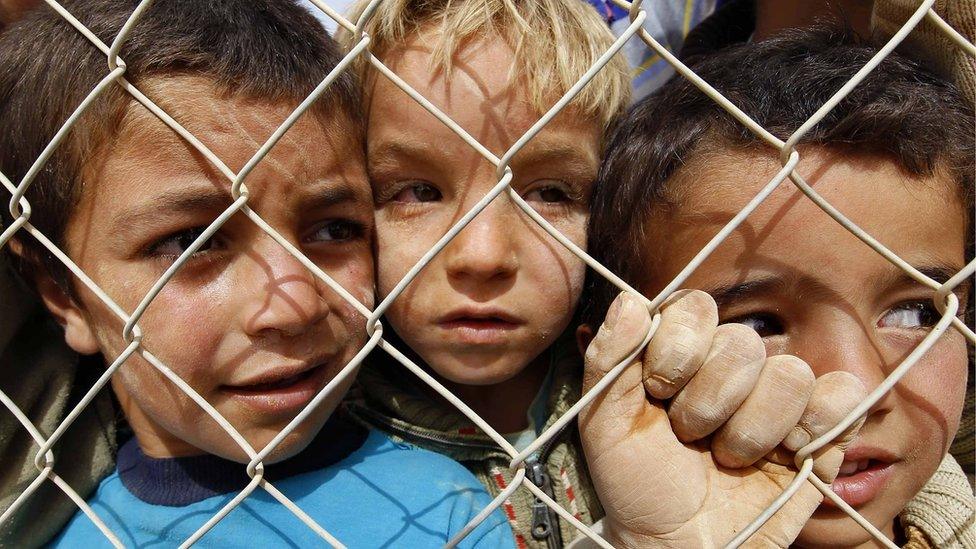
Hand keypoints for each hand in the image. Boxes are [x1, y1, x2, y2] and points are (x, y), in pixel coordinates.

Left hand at [579, 291, 865, 547]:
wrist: (678, 546)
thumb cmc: (640, 485)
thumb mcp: (604, 423)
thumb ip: (608, 359)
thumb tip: (630, 303)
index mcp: (684, 352)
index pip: (696, 309)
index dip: (678, 351)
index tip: (657, 392)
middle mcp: (733, 366)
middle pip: (743, 343)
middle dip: (707, 403)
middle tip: (690, 436)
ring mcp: (779, 396)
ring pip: (789, 374)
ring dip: (751, 430)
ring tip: (728, 457)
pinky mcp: (821, 429)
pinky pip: (843, 396)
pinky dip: (816, 428)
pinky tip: (786, 455)